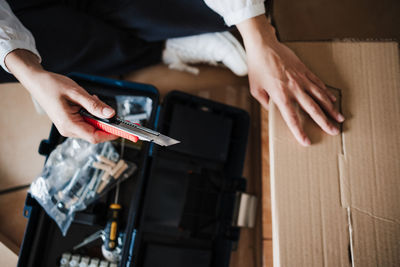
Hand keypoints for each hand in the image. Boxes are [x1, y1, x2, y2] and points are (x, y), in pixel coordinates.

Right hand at [5, 49, 117, 142]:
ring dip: (98, 114)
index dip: (111, 134)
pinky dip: (92, 113)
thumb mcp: (76, 93)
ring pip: (92, 126)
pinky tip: (88, 101)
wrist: (36, 81)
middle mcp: (69, 130)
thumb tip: (111, 114)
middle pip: (96, 132)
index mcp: (68, 125)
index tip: (124, 129)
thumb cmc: (52, 85)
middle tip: (103, 103)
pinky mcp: (70, 122)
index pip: (95, 137)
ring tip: (91, 99)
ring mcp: (69, 127)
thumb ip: (94, 105)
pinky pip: (87, 121)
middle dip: (104, 120)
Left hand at [237, 16, 344, 145]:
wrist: (263, 45)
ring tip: (339, 118)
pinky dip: (326, 92)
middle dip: (324, 122)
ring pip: (320, 96)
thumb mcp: (255, 89)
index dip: (299, 131)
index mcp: (280, 96)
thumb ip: (265, 102)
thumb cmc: (257, 67)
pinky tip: (332, 99)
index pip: (292, 118)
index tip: (306, 141)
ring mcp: (301, 79)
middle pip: (312, 109)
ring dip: (331, 108)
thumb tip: (273, 109)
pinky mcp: (304, 70)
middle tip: (334, 131)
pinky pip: (318, 83)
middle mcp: (294, 89)